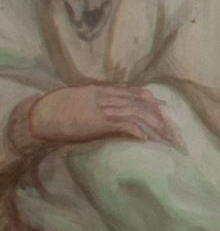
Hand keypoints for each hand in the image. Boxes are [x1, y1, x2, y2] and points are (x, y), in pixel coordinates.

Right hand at [24, 84, 176, 148]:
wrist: (38, 114)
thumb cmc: (55, 109)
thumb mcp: (79, 98)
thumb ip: (96, 101)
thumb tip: (109, 111)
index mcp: (103, 90)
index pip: (136, 92)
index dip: (153, 102)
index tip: (164, 111)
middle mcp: (106, 97)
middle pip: (142, 103)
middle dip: (159, 117)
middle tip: (170, 131)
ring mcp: (103, 108)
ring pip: (137, 113)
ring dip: (153, 127)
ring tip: (164, 139)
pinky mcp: (97, 121)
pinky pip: (122, 124)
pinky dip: (136, 131)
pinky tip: (145, 139)